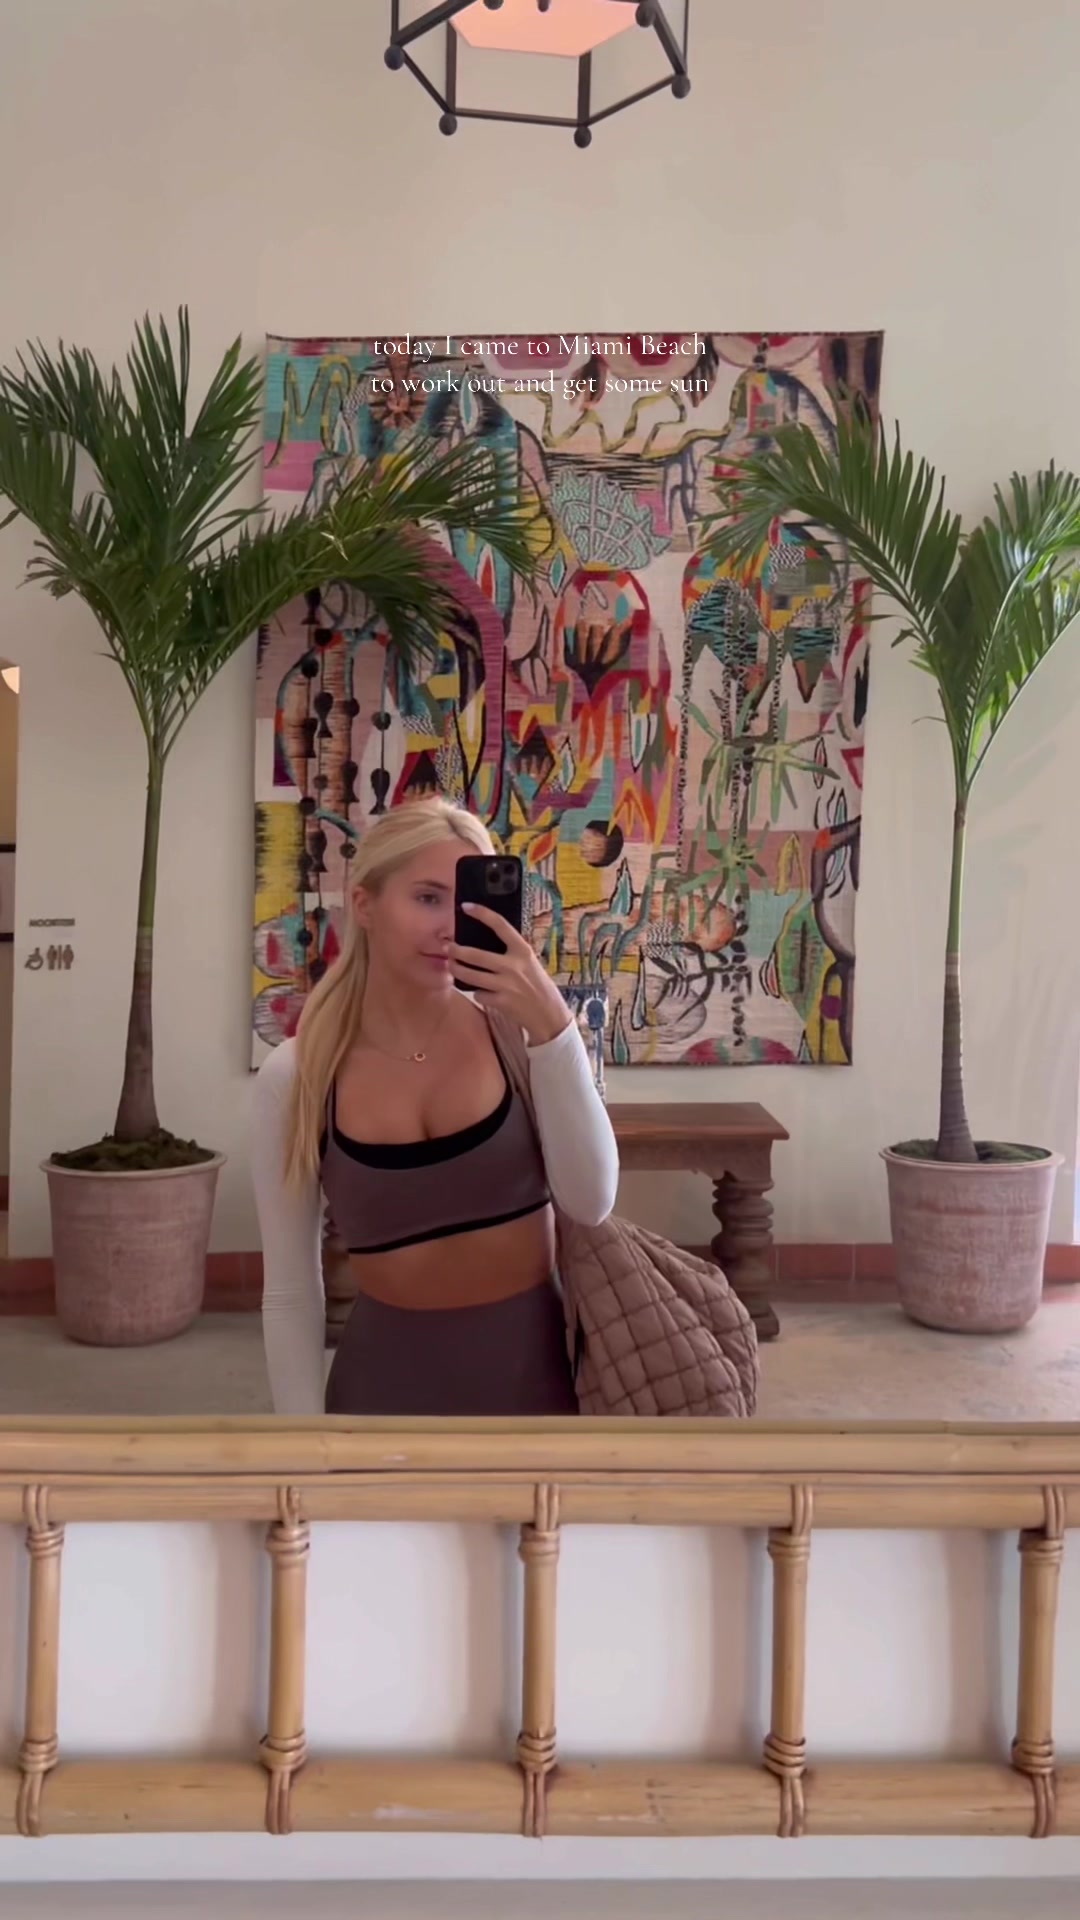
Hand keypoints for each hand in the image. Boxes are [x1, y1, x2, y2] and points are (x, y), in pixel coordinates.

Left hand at [449, 905, 572, 1045]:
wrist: (549, 1014)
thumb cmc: (539, 984)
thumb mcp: (530, 962)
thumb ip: (512, 953)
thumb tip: (485, 941)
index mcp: (522, 951)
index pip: (500, 925)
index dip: (482, 914)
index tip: (466, 907)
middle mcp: (513, 966)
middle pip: (475, 955)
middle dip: (456, 950)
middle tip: (446, 947)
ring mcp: (506, 985)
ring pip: (470, 976)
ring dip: (456, 970)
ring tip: (451, 966)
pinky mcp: (501, 1002)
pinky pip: (478, 994)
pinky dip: (476, 992)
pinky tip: (480, 991)